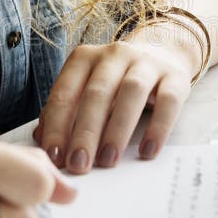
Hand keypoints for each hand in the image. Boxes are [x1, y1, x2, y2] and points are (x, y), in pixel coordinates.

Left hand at [32, 38, 195, 174]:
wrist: (163, 53)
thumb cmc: (115, 81)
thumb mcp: (87, 89)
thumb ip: (65, 112)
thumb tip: (43, 141)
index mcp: (84, 58)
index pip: (66, 92)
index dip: (57, 125)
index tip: (54, 157)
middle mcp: (114, 54)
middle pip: (97, 92)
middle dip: (85, 132)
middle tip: (79, 164)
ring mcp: (147, 62)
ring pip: (131, 92)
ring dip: (117, 129)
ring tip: (108, 161)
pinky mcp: (175, 76)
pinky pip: (168, 101)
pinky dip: (158, 128)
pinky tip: (147, 152)